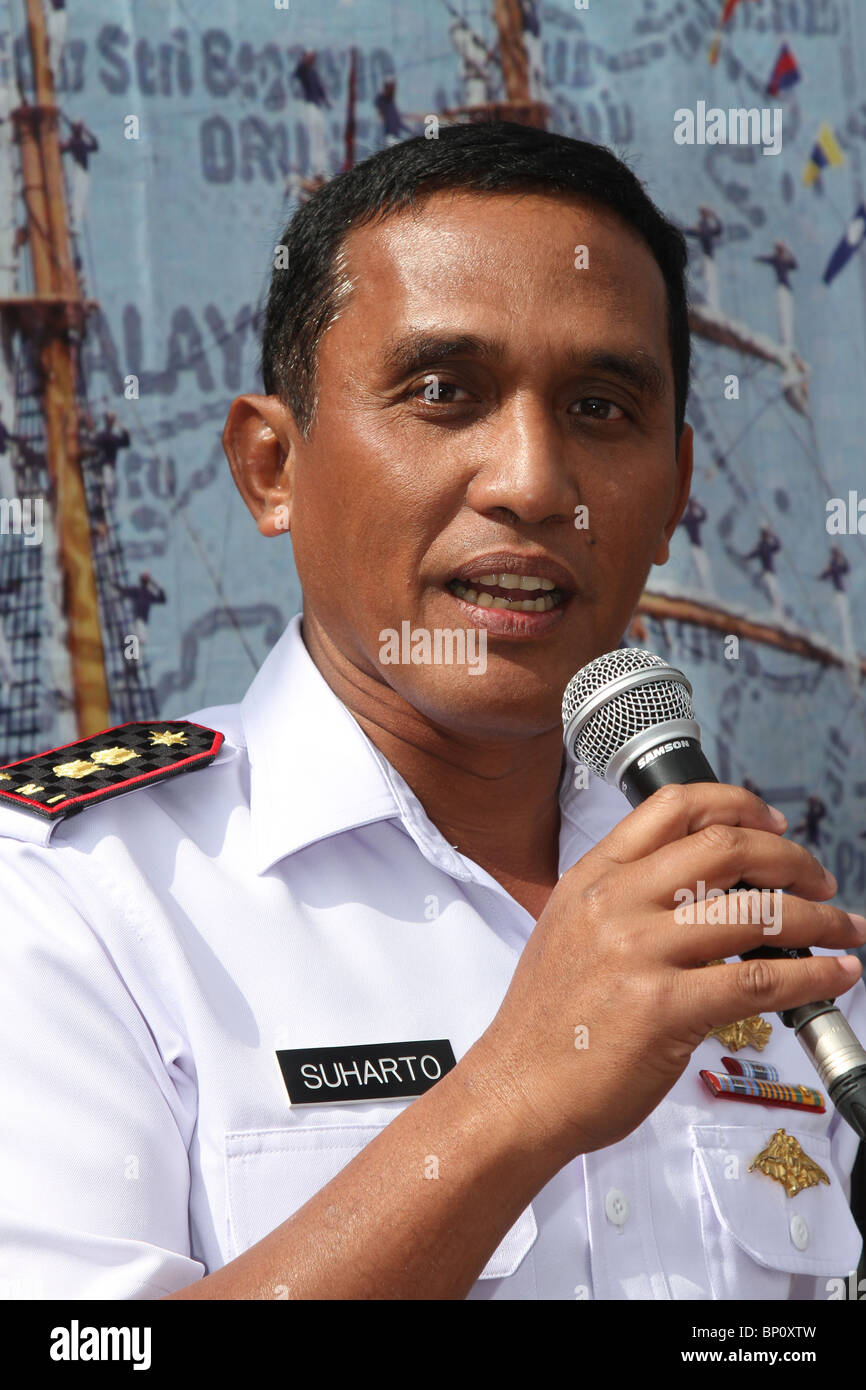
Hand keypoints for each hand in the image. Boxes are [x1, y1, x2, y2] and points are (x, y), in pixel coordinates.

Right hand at [476, 783, 863, 1162]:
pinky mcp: (665, 1008)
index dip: (739, 805)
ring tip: (845, 929)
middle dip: (791, 859)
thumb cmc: (547, 1025)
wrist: (517, 1091)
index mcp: (593, 878)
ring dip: (819, 917)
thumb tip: (706, 890)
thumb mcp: (569, 931)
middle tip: (820, 880)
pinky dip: (814, 975)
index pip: (674, 807)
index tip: (774, 825)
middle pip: (726, 847)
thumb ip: (626, 900)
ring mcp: (639, 952)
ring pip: (756, 911)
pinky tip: (835, 976)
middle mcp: (616, 903)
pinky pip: (761, 980)